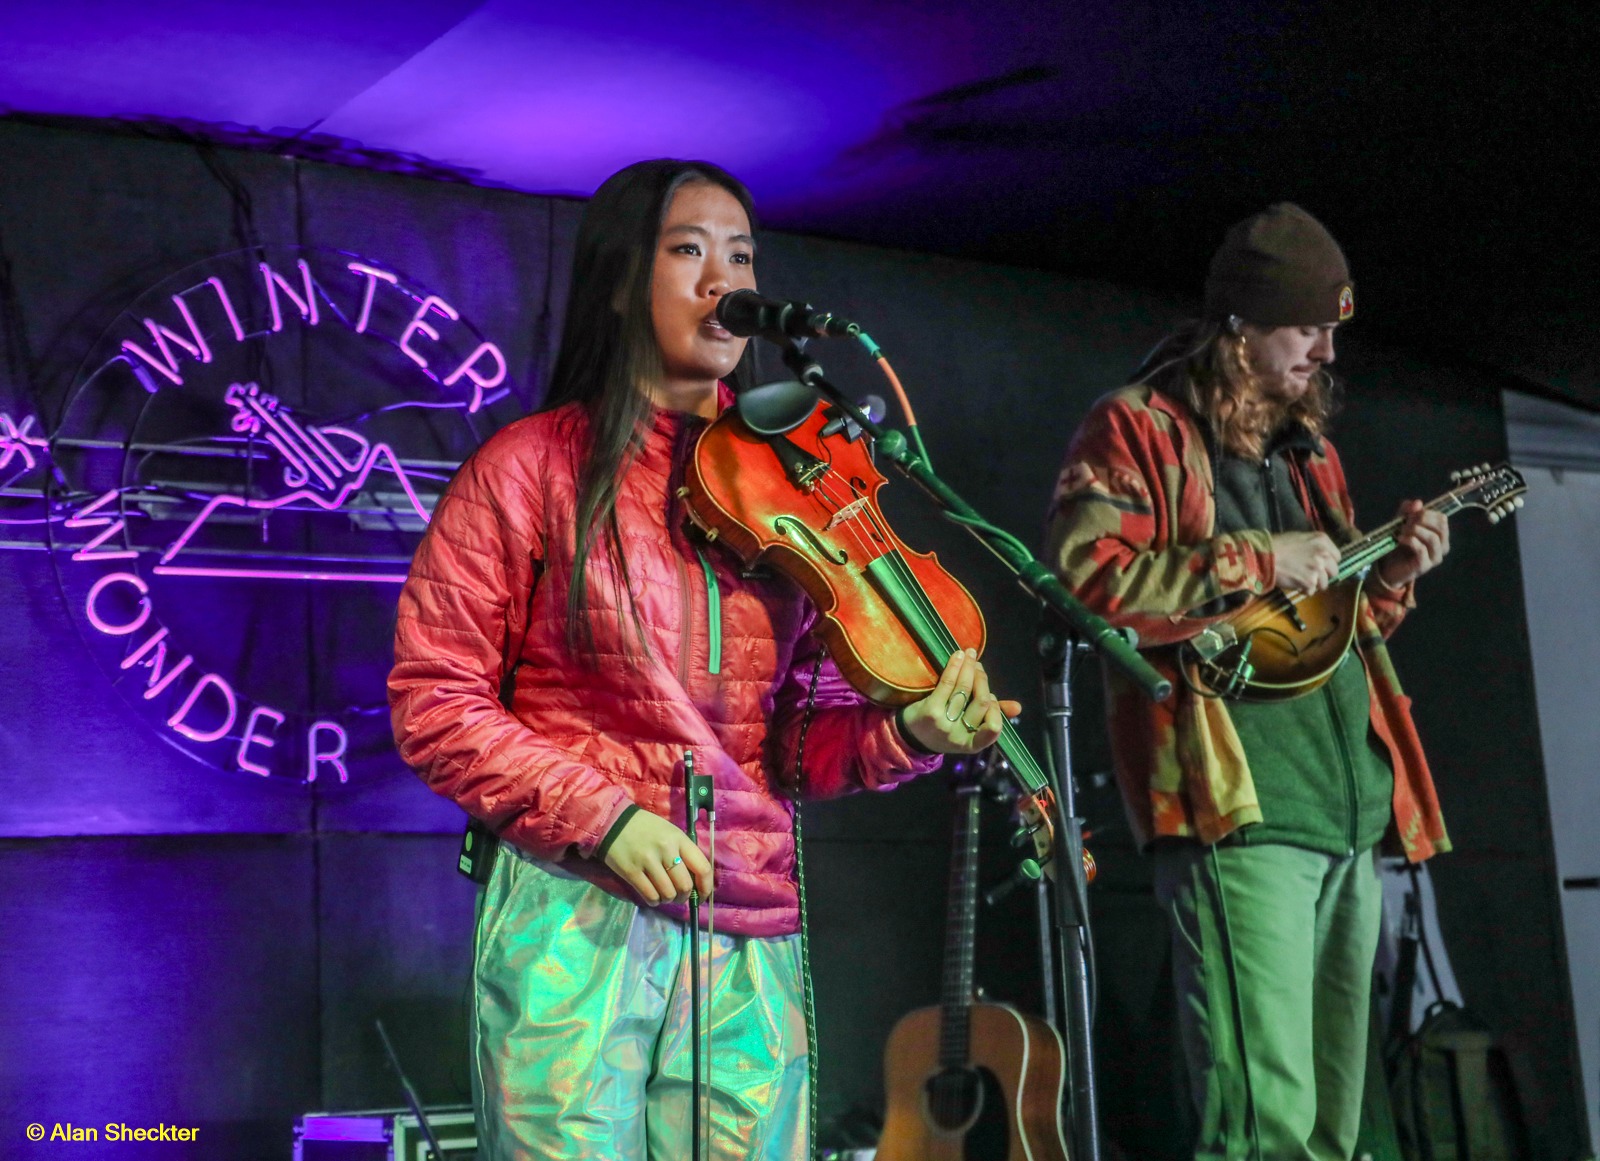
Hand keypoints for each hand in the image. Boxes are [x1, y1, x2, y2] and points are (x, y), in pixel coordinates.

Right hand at [602, 810, 712, 905]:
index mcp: (679, 839)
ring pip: (668, 894)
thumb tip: (695, 882)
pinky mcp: (631, 872)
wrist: (613, 822)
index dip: (706, 887)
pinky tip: (653, 896)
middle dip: (685, 897)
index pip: (703, 868)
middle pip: (685, 885)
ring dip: (668, 899)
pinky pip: (650, 896)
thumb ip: (683, 853)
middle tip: (679, 896)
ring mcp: (648, 861)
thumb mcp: (670, 833)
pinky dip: (654, 901)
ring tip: (664, 895)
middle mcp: (666, 850)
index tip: (702, 896)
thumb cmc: (646, 828)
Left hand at [899, 649, 1022, 754]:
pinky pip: (947, 684)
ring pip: (964, 690)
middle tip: (979, 667)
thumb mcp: (968, 729)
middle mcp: (958, 737)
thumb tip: (1018, 708)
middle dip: (983, 681)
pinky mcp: (930, 711)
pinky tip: (959, 656)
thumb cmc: (945, 728)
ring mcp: (944, 724)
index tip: (990, 695)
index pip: (993, 728)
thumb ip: (992, 717)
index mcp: (972, 744)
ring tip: (970, 657)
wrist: (911, 736)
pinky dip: (955, 667)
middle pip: (981, 703)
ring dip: (970, 669)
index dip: (995, 709)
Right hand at [1270, 530, 1340, 592]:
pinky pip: (1311, 591)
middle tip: (1310, 574)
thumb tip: (1320, 556)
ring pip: (1324, 584)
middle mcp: (1323, 554)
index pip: (1337, 557)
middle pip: (1334, 571)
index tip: (1320, 565)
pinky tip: (1293, 582)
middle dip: (1323, 575)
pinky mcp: (1309, 582)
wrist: (1264, 556)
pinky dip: (1302, 590)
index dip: (1328, 563)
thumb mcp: (1299, 537)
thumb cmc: (1277, 545)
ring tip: (1299, 579)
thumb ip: (1314, 546)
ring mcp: (1317, 569)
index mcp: (1322, 540)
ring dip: (1313, 584)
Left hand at [1376, 499, 1449, 589]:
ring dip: (1416, 530)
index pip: (1442, 519)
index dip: (1426, 512)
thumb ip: (1407, 511)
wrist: (1388, 567)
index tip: (1410, 513)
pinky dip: (1411, 541)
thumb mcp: (1401, 523)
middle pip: (1440, 527)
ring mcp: (1434, 558)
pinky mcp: (1424, 566)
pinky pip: (1422, 550)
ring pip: (1433, 539)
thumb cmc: (1399, 544)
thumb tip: (1417, 502)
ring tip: (1401, 530)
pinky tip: (1400, 539)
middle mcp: (1442, 547)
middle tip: (1405, 521)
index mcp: (1440, 535)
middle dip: (1422, 520)